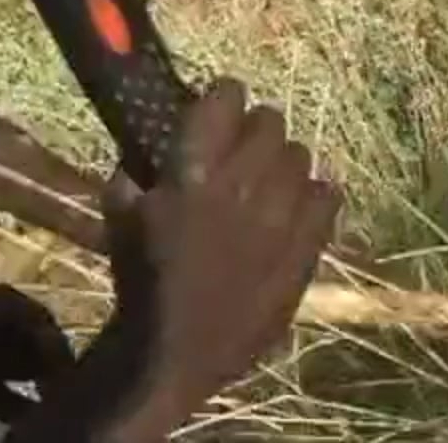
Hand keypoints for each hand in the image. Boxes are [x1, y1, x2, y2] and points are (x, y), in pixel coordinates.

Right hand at [98, 79, 341, 434]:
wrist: (174, 351)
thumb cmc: (140, 280)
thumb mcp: (120, 214)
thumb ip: (137, 169)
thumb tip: (154, 142)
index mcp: (192, 169)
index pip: (227, 96)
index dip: (223, 96)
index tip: (219, 106)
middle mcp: (242, 183)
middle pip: (270, 121)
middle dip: (255, 127)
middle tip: (243, 145)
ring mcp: (280, 218)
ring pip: (300, 156)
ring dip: (282, 161)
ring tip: (268, 179)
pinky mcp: (305, 250)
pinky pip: (327, 198)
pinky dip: (313, 195)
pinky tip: (295, 206)